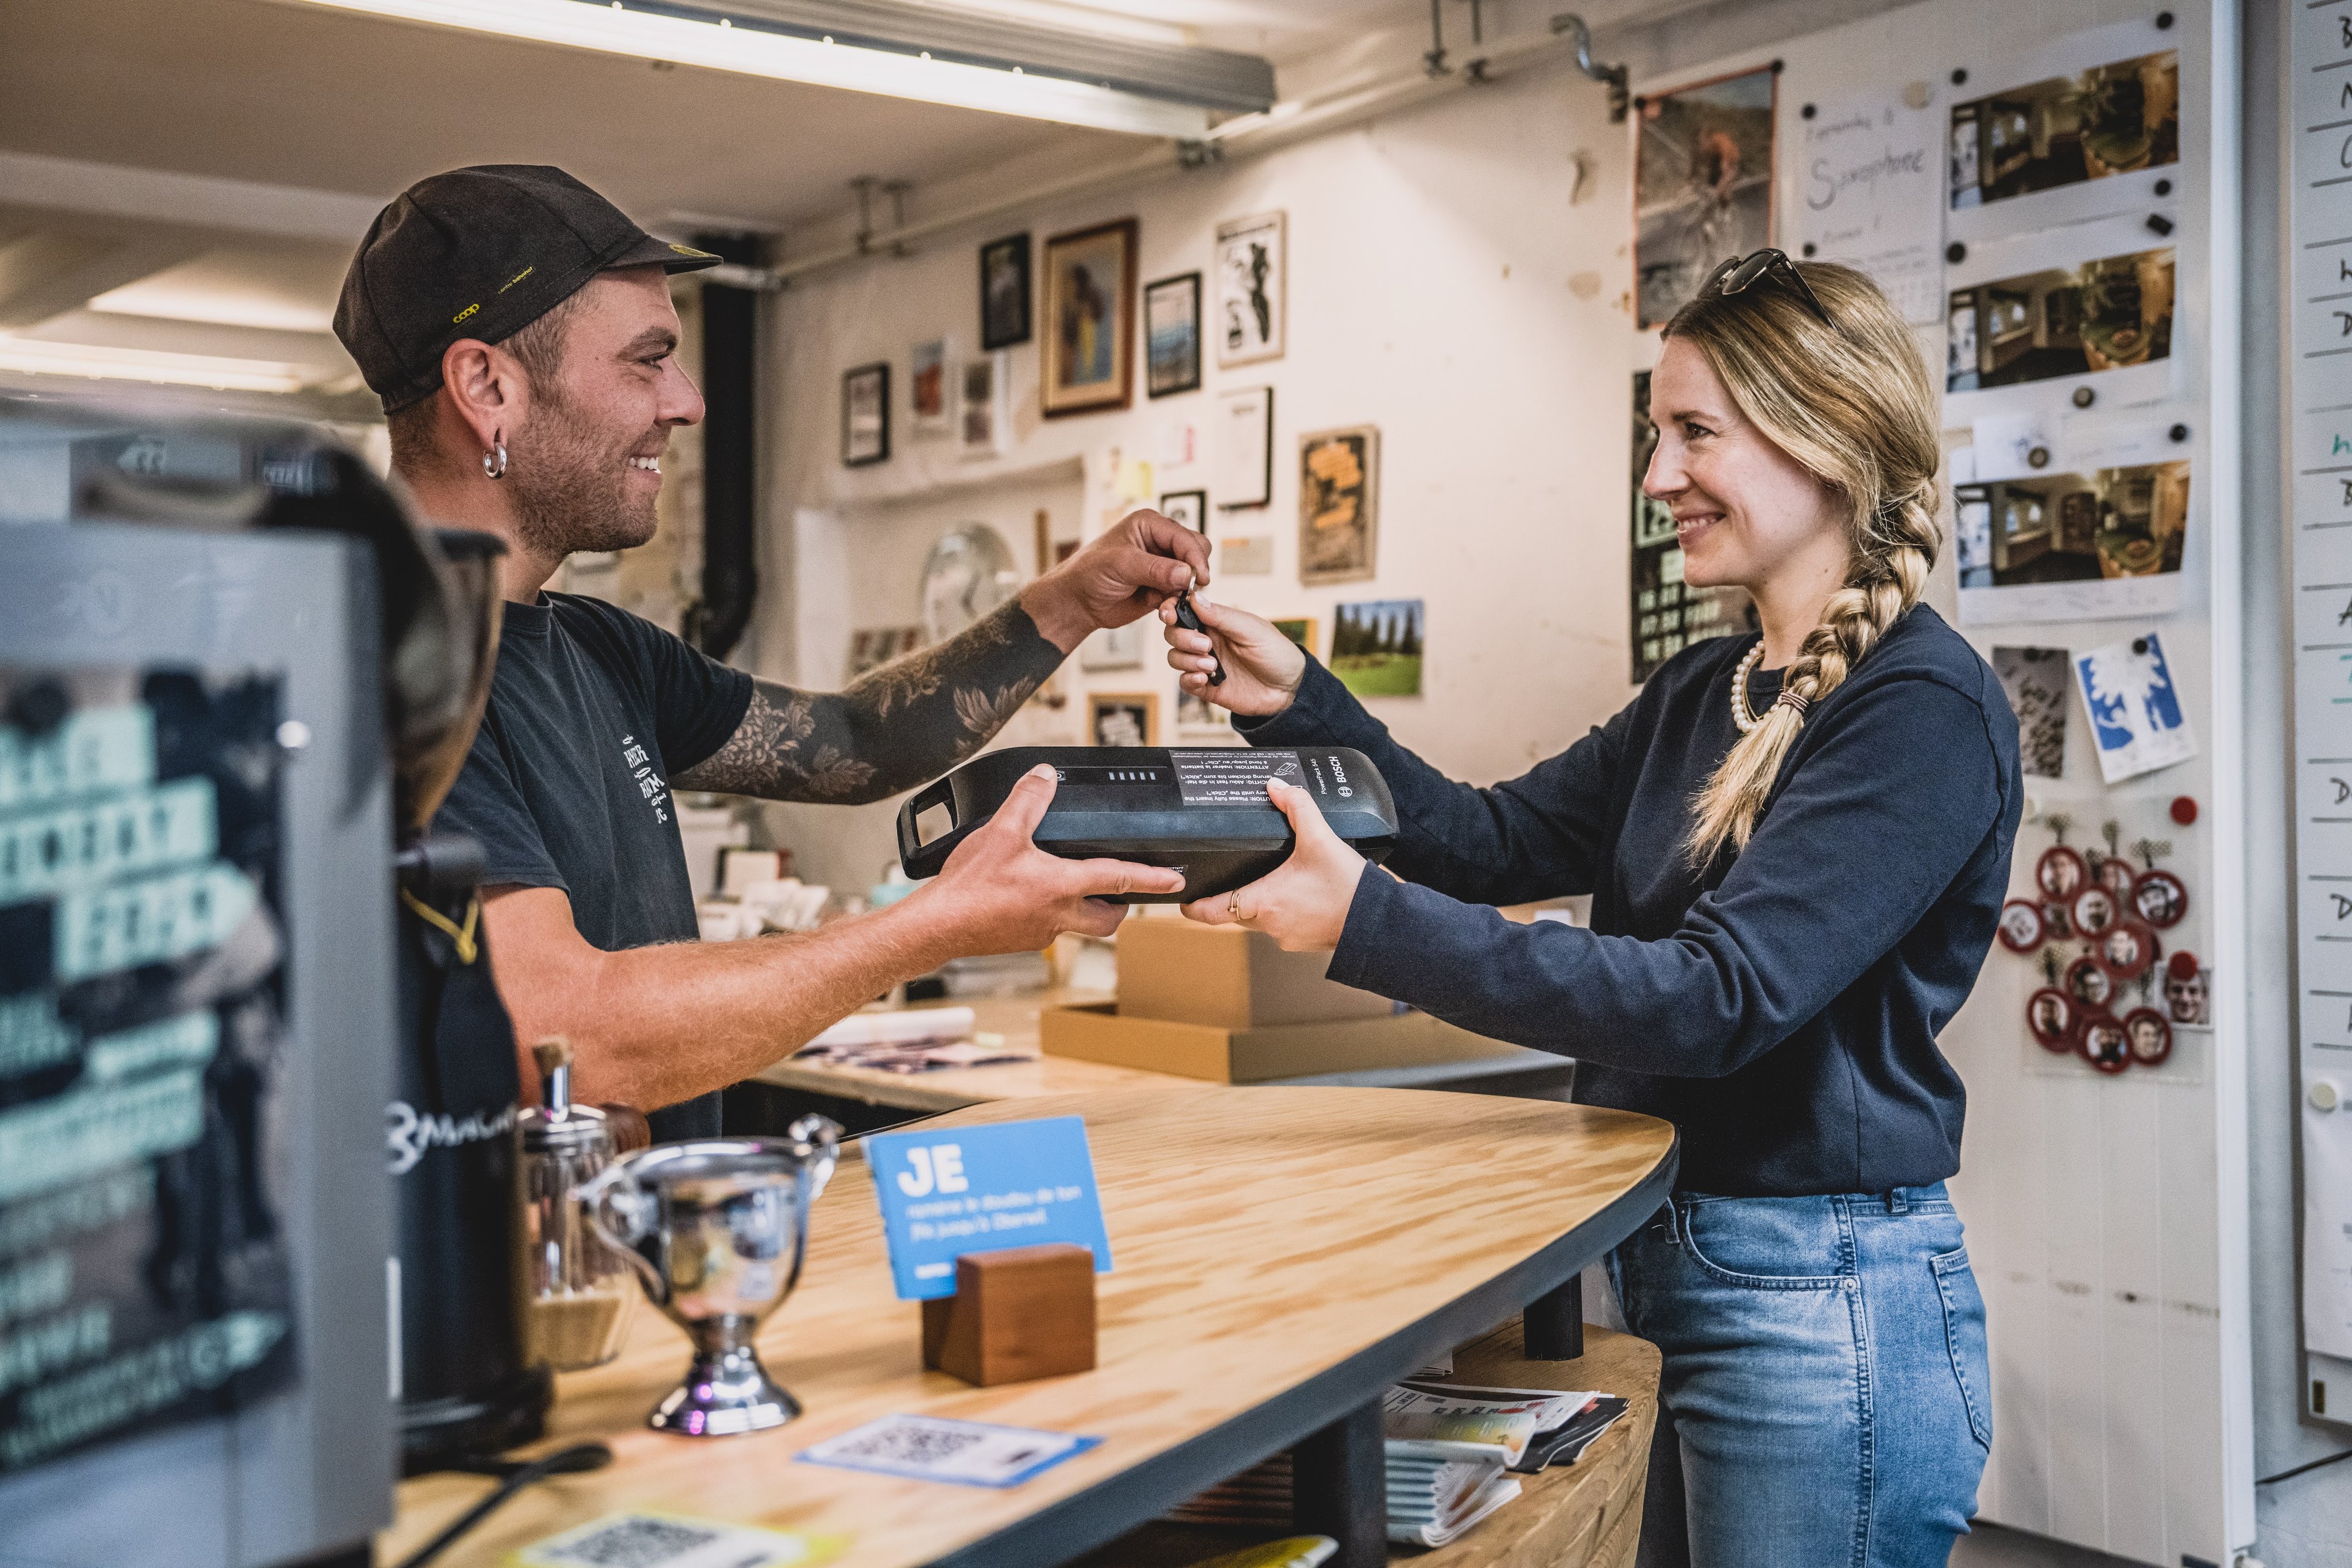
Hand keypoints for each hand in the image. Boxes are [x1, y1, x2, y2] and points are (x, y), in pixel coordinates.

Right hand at [905, 765, 1182, 948]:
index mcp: (1063, 887)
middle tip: (1123, 891)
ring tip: (1074, 887)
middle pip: (1108, 919)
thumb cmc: (970, 887)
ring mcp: (1040, 933)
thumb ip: (1028, 800)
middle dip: (1121, 905)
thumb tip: (1045, 777)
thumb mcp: (1002, 831)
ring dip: (1084, 909)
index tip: (1175, 882)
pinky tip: (1030, 896)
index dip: (1153, 879)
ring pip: (1078, 926)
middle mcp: (1059, 916)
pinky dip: (1050, 913)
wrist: (937, 927)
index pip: (1121, 880)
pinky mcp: (1020, 941)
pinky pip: (1048, 928)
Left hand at [1022, 509, 1211, 651]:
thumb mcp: (1121, 565)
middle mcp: (1160, 541)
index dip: (1195, 557)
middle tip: (1185, 590)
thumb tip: (1186, 573)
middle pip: (1197, 551)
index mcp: (1150, 524)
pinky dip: (1177, 602)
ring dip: (1185, 590)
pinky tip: (1162, 609)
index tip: (1198, 578)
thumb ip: (1155, 569)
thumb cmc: (1090, 573)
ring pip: (1192, 574)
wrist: (1078, 602)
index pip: (1185, 537)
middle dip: (1194, 571)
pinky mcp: (1163, 586)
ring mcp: (1163, 565)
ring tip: (1167, 602)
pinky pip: (1182, 593)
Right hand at [1158, 593, 1305, 717]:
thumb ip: (1221, 615)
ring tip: (1212, 665)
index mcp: (1216, 622)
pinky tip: (1205, 678)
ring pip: (1175, 657)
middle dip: (1182, 638)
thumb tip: (1194, 597)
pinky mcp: (1207, 687)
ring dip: (1187, 660)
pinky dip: (1189, 679)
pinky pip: (1184, 682)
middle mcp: (1207, 641)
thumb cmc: (1276, 652)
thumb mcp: (1251, 629)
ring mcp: (1205, 664)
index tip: (1170, 614)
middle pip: (1173, 634)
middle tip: (1206, 645)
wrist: (1289, 689)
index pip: (1184, 611)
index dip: (1171, 609)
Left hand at [1182, 778, 1364, 950]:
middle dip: (1234, 894)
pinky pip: (1284, 925)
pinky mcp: (1305, 941)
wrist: (1378, 922)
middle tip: (1233, 875)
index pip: (1211, 912)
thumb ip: (1297, 808)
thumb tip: (1277, 786)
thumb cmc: (1348, 888)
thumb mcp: (1320, 839)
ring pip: (1261, 919)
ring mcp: (1287, 937)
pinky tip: (1301, 893)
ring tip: (1275, 878)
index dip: (1194, 906)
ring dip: (1263, 902)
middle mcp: (1270, 925)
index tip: (1185, 900)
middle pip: (1236, 911)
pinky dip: (1286, 910)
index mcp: (1263, 902)